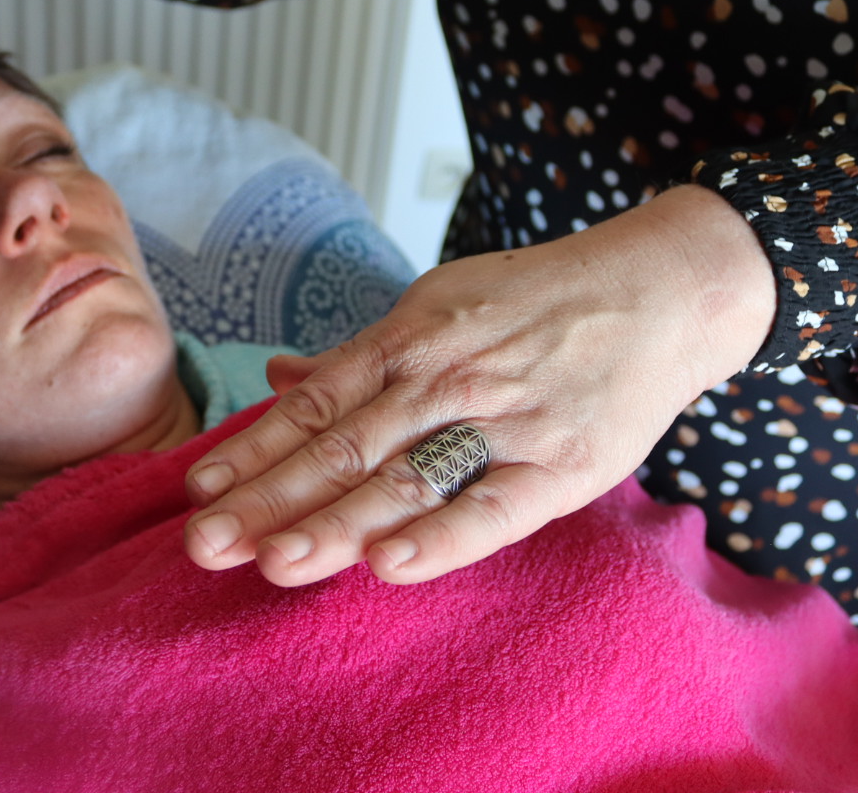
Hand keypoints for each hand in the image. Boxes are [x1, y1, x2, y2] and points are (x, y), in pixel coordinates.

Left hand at [182, 184, 776, 585]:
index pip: (317, 407)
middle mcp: (445, 380)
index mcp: (410, 341)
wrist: (659, 292)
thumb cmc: (537, 305)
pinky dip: (442, 536)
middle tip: (204, 546)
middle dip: (269, 500)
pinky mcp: (561, 464)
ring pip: (405, 479)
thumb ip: (361, 355)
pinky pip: (494, 507)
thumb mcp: (441, 306)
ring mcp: (503, 422)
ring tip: (272, 563)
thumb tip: (280, 377)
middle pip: (344, 449)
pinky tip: (388, 565)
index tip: (198, 492)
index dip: (255, 452)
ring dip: (334, 523)